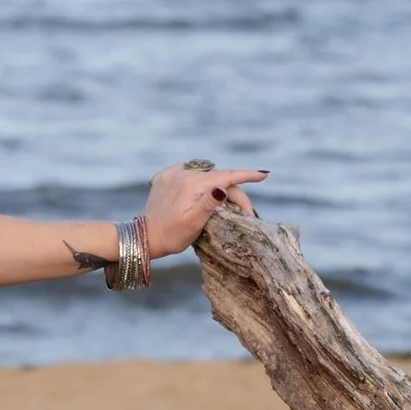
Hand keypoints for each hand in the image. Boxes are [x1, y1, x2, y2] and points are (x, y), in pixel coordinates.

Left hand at [141, 161, 265, 257]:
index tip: (264, 174)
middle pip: (217, 177)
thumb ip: (209, 204)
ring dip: (219, 184)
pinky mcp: (165, 177)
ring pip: (205, 173)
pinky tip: (206, 192)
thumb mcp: (193, 223)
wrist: (145, 237)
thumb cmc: (172, 235)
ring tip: (230, 204)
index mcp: (191, 184)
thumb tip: (223, 189)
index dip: (246, 175)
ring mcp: (172, 172)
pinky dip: (202, 180)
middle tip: (246, 212)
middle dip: (234, 191)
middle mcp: (181, 172)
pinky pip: (190, 172)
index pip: (225, 176)